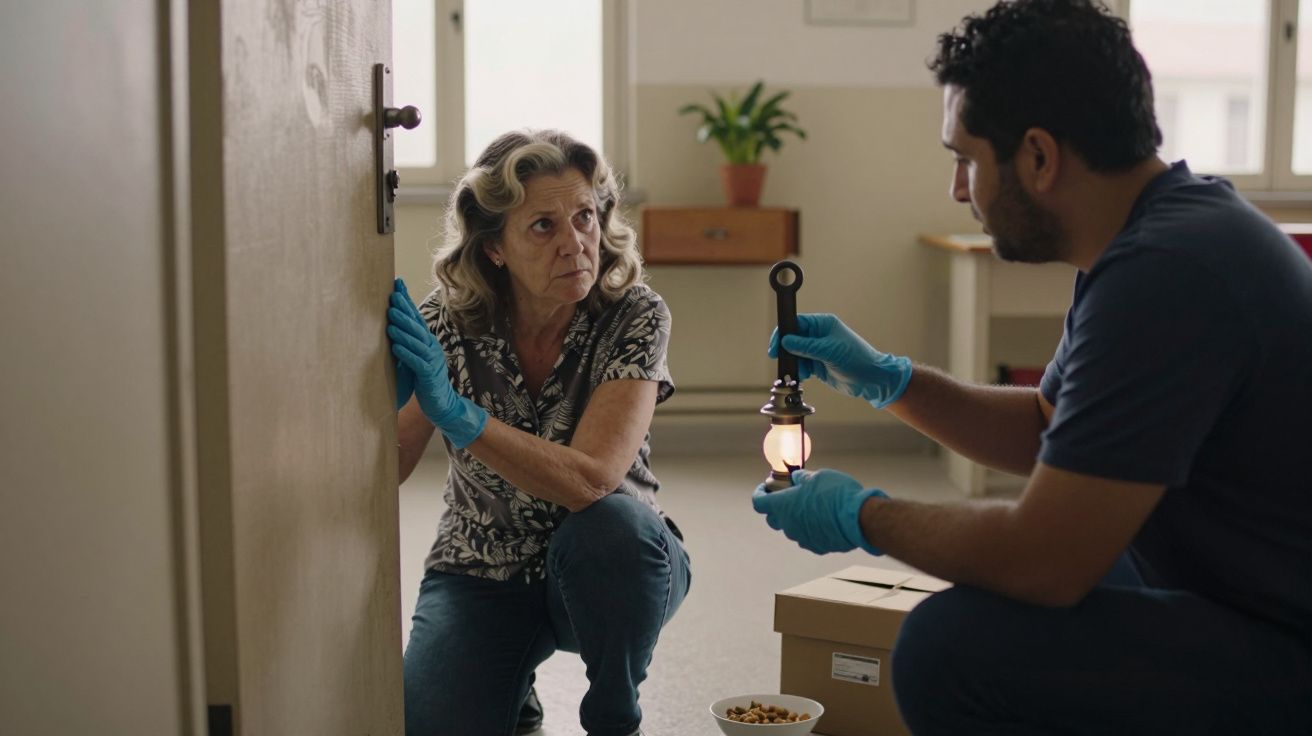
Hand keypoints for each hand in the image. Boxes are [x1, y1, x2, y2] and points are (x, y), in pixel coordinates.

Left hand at [386, 278, 487, 447]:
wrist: (442, 404)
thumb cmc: (425, 381)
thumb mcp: (416, 358)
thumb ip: (408, 343)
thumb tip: (392, 326)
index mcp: (427, 342)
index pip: (416, 317)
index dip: (407, 301)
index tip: (397, 285)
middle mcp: (431, 347)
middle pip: (417, 325)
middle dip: (404, 309)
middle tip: (392, 295)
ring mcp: (431, 360)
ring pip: (416, 341)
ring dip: (403, 329)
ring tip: (390, 317)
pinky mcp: (428, 375)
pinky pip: (416, 362)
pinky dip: (406, 353)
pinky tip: (395, 346)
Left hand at [751, 468, 886, 554]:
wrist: (858, 518)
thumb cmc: (836, 494)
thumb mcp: (817, 477)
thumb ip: (802, 479)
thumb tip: (797, 479)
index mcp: (783, 505)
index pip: (759, 502)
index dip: (760, 494)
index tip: (765, 488)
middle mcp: (788, 524)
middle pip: (773, 519)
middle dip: (776, 509)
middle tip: (788, 498)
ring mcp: (802, 538)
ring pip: (792, 529)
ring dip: (796, 519)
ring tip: (811, 507)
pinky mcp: (816, 546)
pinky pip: (807, 537)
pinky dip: (810, 529)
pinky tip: (824, 520)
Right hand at [768, 313, 911, 408]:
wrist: (871, 379)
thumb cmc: (857, 359)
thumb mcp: (829, 351)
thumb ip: (806, 347)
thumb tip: (785, 341)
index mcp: (822, 324)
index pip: (796, 323)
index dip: (783, 333)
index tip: (775, 346)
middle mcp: (818, 335)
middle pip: (793, 338)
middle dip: (786, 350)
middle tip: (782, 360)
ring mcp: (818, 350)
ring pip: (795, 353)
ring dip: (794, 363)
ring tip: (801, 371)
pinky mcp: (818, 364)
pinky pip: (801, 365)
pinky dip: (799, 371)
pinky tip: (804, 376)